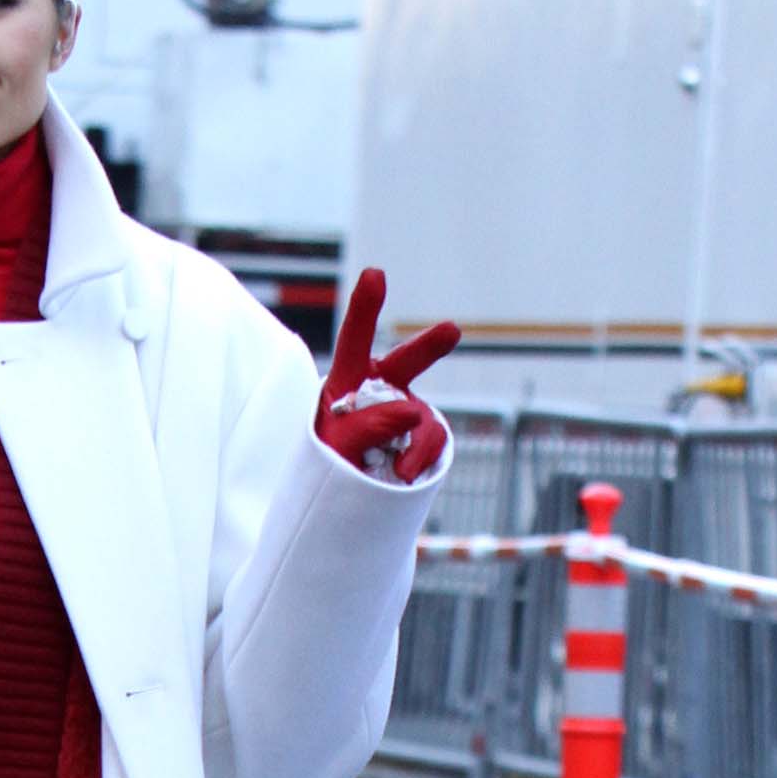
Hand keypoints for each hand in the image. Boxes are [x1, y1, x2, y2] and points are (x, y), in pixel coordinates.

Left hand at [316, 269, 460, 484]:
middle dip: (428, 348)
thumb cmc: (325, 470)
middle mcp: (378, 389)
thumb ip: (368, 428)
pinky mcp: (422, 436)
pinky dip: (420, 458)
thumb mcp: (335, 450)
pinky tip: (403, 474)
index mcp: (345, 383)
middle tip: (452, 331)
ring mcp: (404, 412)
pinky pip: (432, 439)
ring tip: (399, 469)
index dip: (365, 308)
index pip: (354, 342)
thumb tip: (414, 413)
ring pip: (421, 414)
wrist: (338, 502)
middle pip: (404, 363)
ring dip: (415, 442)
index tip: (375, 274)